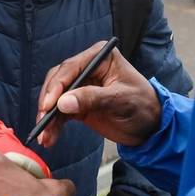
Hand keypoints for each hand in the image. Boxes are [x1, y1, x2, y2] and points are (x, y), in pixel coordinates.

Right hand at [35, 42, 161, 147]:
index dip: (57, 86)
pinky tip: (49, 138)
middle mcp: (87, 68)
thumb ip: (92, 99)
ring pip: (56, 97)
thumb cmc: (143, 106)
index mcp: (100, 57)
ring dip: (48, 116)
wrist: (151, 127)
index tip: (49, 104)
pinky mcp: (78, 103)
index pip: (72, 67)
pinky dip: (54, 124)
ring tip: (44, 135)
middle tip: (43, 120)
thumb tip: (63, 103)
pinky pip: (61, 112)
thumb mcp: (120, 100)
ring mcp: (81, 86)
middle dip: (49, 101)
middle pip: (59, 81)